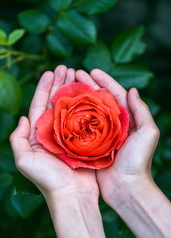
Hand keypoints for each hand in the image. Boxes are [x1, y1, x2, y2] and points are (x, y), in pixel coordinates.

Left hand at [10, 65, 105, 237]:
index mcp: (39, 133)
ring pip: (71, 106)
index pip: (40, 104)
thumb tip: (23, 118)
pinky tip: (89, 93)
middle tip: (66, 68)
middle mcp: (54, 131)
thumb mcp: (25, 160)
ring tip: (77, 75)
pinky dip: (86, 104)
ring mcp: (70, 133)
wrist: (72, 196)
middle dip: (60, 84)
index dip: (44, 87)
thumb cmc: (48, 180)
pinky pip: (84, 117)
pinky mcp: (84, 138)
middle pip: (55, 101)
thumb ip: (18, 138)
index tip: (51, 71)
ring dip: (73, 90)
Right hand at [76, 69, 170, 237]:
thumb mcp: (148, 132)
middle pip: (99, 98)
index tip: (92, 70)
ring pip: (89, 110)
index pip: (115, 93)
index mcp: (126, 118)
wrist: (126, 187)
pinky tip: (66, 109)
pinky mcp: (91, 143)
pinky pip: (82, 125)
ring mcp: (101, 132)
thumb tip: (133, 90)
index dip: (104, 80)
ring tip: (68, 87)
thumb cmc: (138, 161)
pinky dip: (74, 116)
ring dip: (80, 97)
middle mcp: (113, 123)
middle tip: (75, 74)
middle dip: (88, 85)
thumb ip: (141, 110)